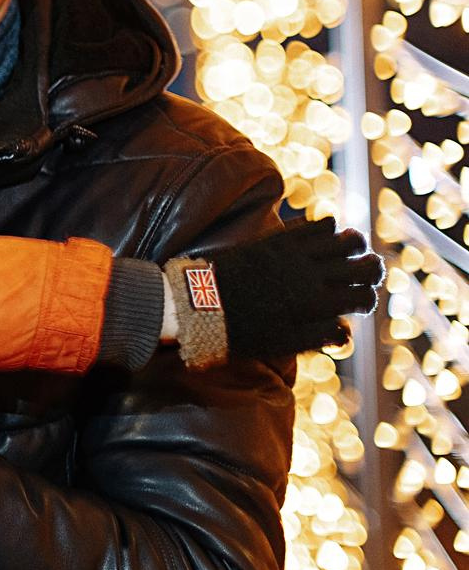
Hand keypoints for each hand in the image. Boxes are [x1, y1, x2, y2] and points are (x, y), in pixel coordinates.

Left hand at [191, 216, 381, 366]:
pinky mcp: (278, 239)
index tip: (363, 302)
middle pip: (362, 265)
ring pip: (345, 239)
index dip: (369, 299)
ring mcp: (295, 254)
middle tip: (369, 272)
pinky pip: (315, 225)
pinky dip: (328, 227)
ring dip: (355, 244)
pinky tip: (328, 232)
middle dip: (372, 269)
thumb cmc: (241, 331)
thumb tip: (347, 332)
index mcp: (315, 305)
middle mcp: (311, 276)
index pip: (362, 296)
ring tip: (353, 250)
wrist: (198, 305)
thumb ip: (317, 337)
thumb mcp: (281, 343)